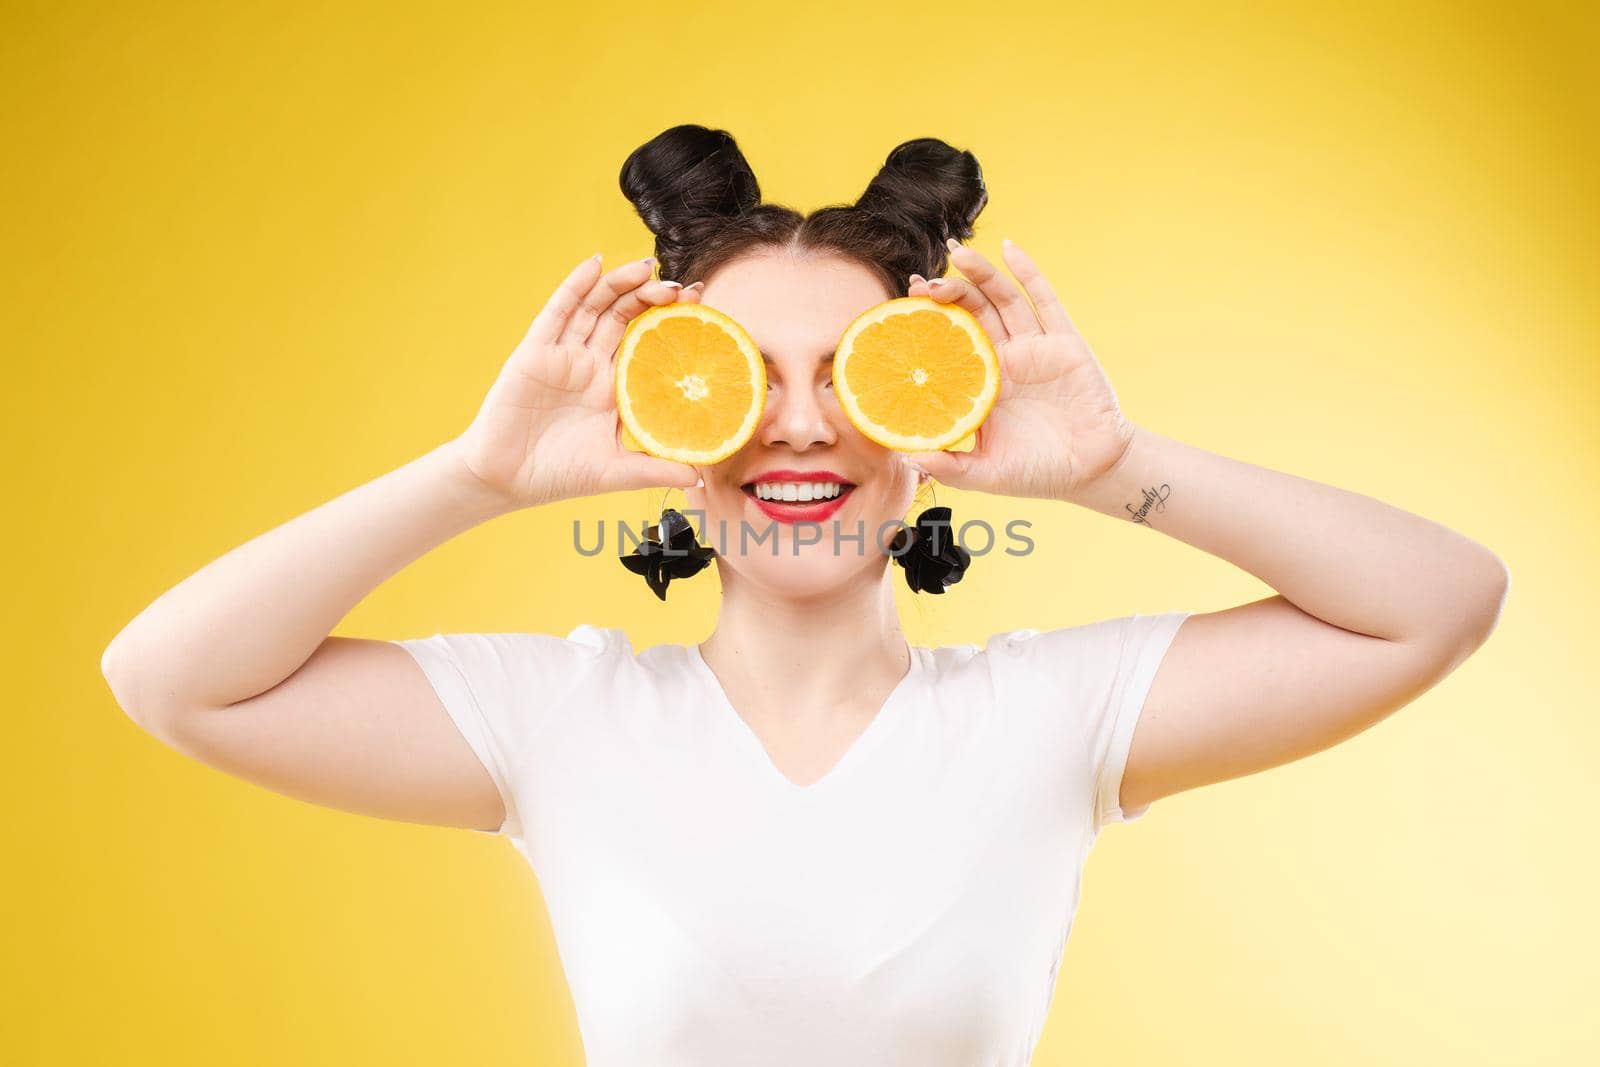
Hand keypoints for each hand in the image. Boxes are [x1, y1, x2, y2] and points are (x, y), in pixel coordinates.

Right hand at [451, 254, 705, 509]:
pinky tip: (595, 264)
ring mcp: (564, 355)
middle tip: (680, 288)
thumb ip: (655, 470)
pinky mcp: (536, 351)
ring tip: (647, 268)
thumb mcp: (615, 473)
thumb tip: (698, 478)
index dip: (673, 322)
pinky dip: (576, 285)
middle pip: (627, 317)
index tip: (700, 303)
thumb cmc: (558, 476)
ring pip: (597, 307)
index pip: (650, 344)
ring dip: (621, 284)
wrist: (504, 481)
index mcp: (615, 389)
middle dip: (652, 298)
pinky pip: (558, 312)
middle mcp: (592, 365)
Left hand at [904, 239, 1136, 501]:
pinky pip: (1045, 301)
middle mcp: (1005, 359)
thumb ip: (950, 468)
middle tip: (922, 284)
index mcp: (981, 384)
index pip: (947, 342)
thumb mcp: (987, 474)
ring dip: (981, 274)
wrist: (1092, 472)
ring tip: (958, 253)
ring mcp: (1034, 347)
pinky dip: (1029, 273)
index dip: (927, 322)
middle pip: (972, 313)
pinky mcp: (1064, 342)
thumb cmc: (1038, 472)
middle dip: (948, 293)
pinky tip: (1010, 249)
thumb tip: (909, 460)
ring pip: (1002, 300)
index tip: (903, 306)